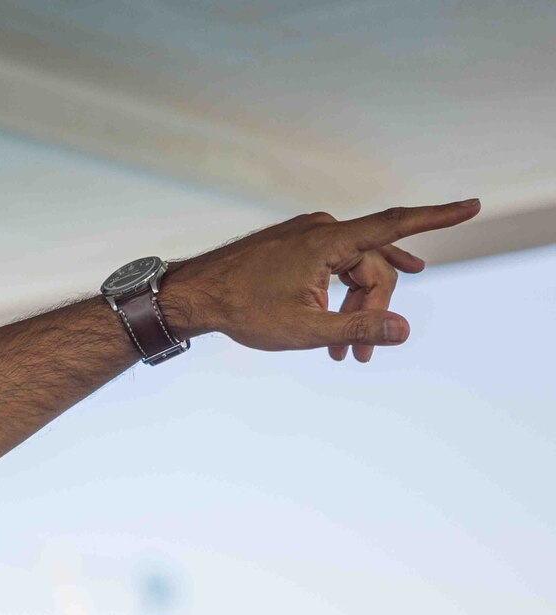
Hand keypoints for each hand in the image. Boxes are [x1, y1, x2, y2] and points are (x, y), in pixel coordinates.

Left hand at [159, 199, 478, 361]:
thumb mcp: (303, 328)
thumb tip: (404, 329)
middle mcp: (322, 229)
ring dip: (354, 308)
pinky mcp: (295, 245)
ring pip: (352, 270)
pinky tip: (368, 293)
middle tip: (360, 355)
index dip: (439, 217)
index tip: (474, 206)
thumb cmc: (242, 311)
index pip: (395, 225)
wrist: (192, 296)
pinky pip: (334, 264)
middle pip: (372, 267)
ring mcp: (307, 235)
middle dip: (372, 310)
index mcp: (328, 242)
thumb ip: (357, 326)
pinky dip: (343, 290)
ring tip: (349, 350)